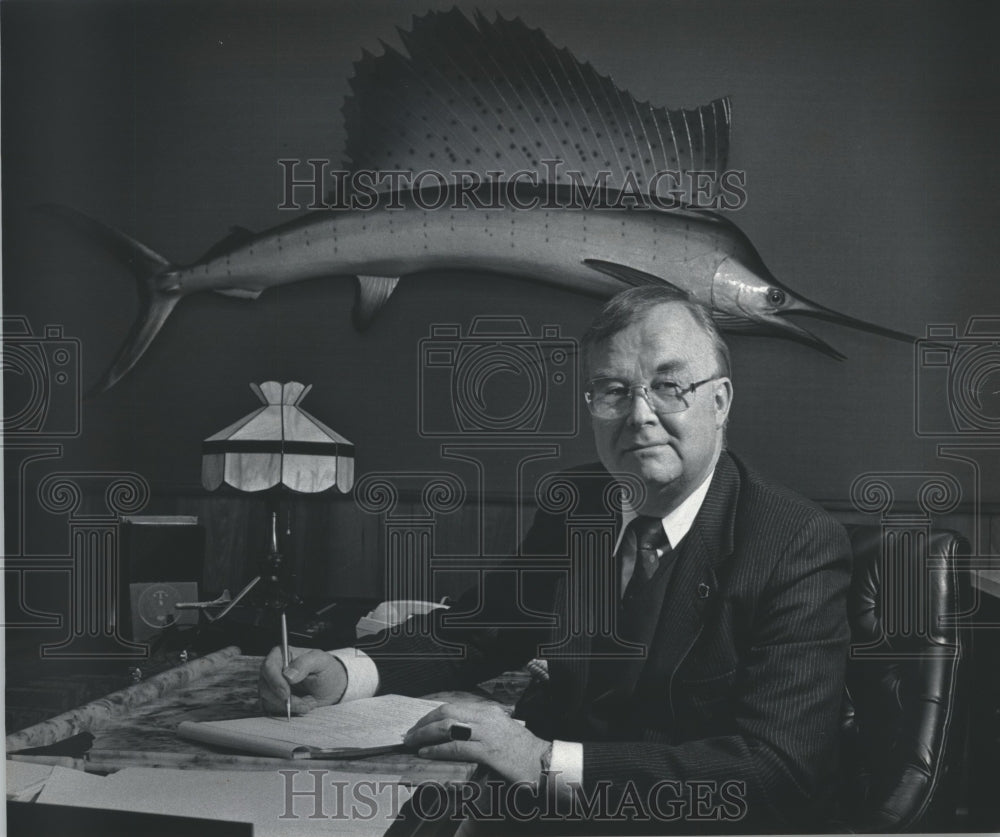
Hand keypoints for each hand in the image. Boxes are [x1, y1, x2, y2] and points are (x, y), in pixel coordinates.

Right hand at [259, 646, 346, 714]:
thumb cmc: (326, 670)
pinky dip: (288, 710)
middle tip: (301, 703)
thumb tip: (288, 675)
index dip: (274, 681)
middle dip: (282, 698)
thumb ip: (305, 663)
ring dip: (288, 706)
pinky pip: (273, 708)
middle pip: (264, 685)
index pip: (268, 666)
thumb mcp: (321, 662)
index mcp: (283, 654)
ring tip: (306, 703)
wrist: (331, 687)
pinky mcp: (274, 698)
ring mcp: (272, 685)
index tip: (286, 693)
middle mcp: (274, 669)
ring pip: (267, 699)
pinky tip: (303, 706)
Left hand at [404, 703, 549, 784]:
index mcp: (488, 711)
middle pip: (446, 713)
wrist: (544, 762)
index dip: (432, 715)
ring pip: (448, 727)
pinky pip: (456, 747)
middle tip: (409, 734)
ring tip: (411, 742)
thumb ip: (480, 729)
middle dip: (424, 723)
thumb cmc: (521, 751)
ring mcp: (487, 733)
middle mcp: (486, 717)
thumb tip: (456, 734)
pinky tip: (426, 753)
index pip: (453, 707)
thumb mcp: (500, 731)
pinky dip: (437, 749)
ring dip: (425, 735)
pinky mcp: (488, 750)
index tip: (419, 724)